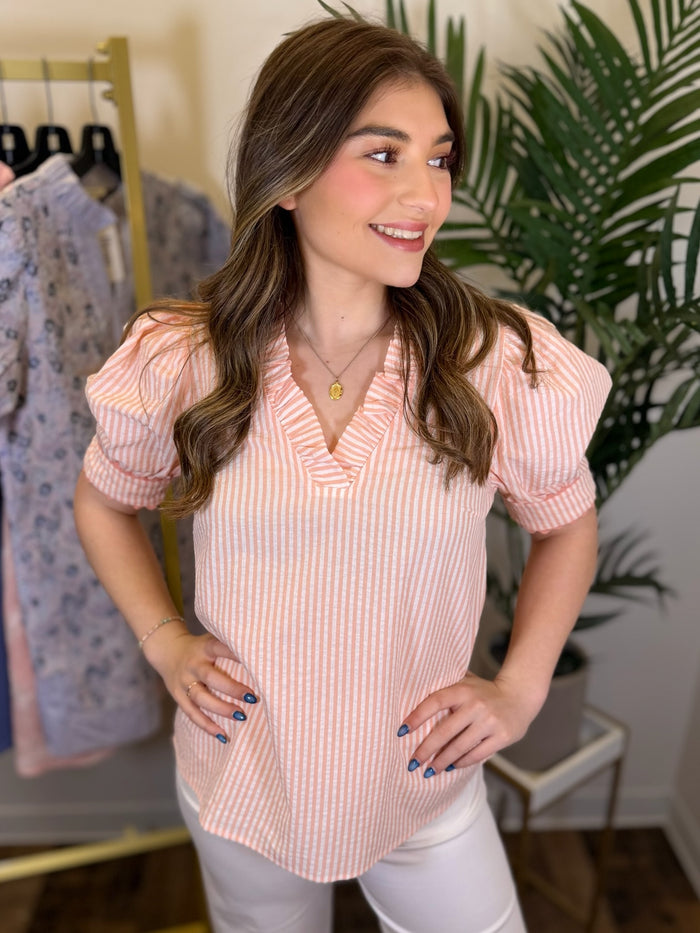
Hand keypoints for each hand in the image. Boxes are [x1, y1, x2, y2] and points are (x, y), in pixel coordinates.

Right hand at [144, 627, 257, 742]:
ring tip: (242, 716)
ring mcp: (184, 682)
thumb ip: (230, 646)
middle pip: (211, 678)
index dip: (235, 655)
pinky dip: (208, 726)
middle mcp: (193, 665)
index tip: (255, 663)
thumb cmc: (201, 648)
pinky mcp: (178, 697)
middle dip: (232, 689)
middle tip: (253, 698)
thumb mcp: (212, 640)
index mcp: (204, 647)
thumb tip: (262, 653)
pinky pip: (192, 714)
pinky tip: (223, 736)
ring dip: (222, 709)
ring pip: (201, 698)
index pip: (220, 648)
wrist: (168, 651)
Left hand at [397, 672, 541, 775]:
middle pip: (445, 731)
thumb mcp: (467, 681)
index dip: (417, 716)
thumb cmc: (484, 691)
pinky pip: (477, 754)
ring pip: (460, 747)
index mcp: (464, 689)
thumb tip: (411, 693)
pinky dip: (461, 763)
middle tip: (412, 762)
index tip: (401, 731)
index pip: (435, 702)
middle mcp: (476, 705)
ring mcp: (490, 722)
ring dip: (441, 761)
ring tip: (429, 771)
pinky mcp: (502, 737)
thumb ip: (446, 686)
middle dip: (426, 749)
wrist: (520, 696)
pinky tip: (450, 767)